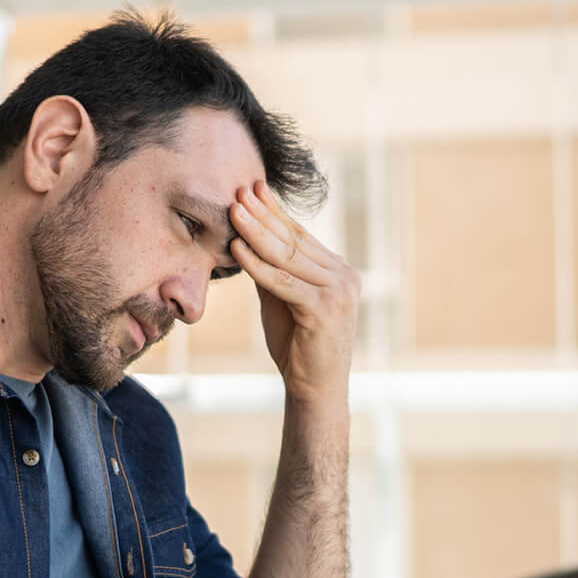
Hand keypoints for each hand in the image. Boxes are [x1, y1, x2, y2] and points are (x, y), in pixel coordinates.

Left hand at [230, 181, 360, 405]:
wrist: (316, 389)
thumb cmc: (298, 346)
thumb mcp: (282, 300)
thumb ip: (272, 272)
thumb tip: (245, 240)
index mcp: (337, 270)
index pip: (301, 235)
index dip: (275, 211)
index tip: (252, 189)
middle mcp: (344, 275)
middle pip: (295, 240)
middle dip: (263, 214)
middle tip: (239, 191)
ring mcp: (338, 291)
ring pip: (289, 256)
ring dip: (257, 232)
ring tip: (234, 211)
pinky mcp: (324, 309)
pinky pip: (283, 282)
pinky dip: (258, 266)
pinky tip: (238, 250)